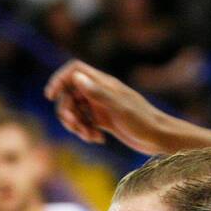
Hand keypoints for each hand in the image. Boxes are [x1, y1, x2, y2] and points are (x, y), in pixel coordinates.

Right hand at [44, 60, 169, 154]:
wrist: (159, 138)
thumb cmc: (143, 121)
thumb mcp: (119, 108)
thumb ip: (98, 93)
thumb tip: (76, 78)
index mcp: (104, 83)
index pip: (75, 70)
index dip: (59, 79)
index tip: (51, 95)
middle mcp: (101, 93)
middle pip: (70, 94)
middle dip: (67, 111)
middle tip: (75, 126)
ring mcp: (102, 107)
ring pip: (76, 111)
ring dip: (76, 125)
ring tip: (89, 136)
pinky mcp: (105, 122)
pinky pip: (85, 123)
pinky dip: (86, 132)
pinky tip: (99, 140)